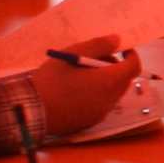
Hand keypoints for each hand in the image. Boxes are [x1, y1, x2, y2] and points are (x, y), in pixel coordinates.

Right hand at [27, 47, 143, 138]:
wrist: (29, 112)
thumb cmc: (50, 80)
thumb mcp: (72, 55)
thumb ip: (98, 45)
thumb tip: (117, 40)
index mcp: (108, 82)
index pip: (134, 67)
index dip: (131, 55)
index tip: (121, 49)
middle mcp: (109, 100)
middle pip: (124, 80)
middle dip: (115, 67)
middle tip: (94, 59)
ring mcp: (100, 114)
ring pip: (113, 93)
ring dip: (105, 81)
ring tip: (80, 73)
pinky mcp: (90, 122)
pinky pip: (101, 105)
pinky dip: (96, 94)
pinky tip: (74, 90)